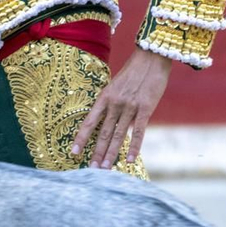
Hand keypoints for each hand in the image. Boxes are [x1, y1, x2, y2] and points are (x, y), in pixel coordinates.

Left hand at [71, 49, 173, 168]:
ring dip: (111, 153)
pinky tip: (129, 159)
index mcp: (104, 98)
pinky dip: (134, 147)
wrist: (151, 57)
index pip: (89, 122)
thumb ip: (111, 103)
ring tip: (105, 168)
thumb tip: (108, 121)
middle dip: (96, 152)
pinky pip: (138, 132)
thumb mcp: (115, 86)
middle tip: (91, 169)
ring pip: (118, 135)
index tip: (73, 153)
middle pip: (103, 133)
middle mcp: (114, 104)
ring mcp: (130, 107)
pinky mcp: (145, 109)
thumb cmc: (133, 72)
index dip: (81, 139)